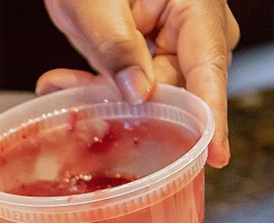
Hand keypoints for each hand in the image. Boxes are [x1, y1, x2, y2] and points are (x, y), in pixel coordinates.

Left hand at [38, 0, 238, 166]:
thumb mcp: (97, 4)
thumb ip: (117, 48)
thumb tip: (141, 95)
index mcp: (198, 7)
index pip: (209, 68)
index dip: (211, 116)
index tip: (214, 156)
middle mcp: (197, 29)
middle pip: (178, 90)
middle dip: (130, 107)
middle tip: (80, 102)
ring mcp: (176, 45)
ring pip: (151, 96)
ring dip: (104, 97)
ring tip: (59, 83)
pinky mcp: (152, 58)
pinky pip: (133, 89)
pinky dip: (99, 89)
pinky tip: (64, 83)